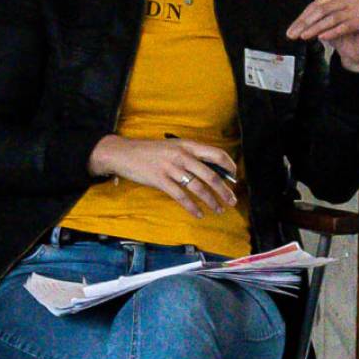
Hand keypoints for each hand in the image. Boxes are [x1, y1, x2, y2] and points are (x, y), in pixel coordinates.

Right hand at [90, 135, 240, 215]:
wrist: (123, 153)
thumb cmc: (150, 152)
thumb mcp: (173, 147)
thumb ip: (190, 156)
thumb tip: (211, 170)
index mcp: (187, 145)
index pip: (216, 153)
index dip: (228, 166)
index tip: (234, 177)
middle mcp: (182, 155)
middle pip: (210, 174)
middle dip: (224, 190)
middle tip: (232, 200)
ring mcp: (171, 167)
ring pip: (198, 187)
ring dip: (211, 201)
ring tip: (219, 209)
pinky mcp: (160, 180)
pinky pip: (181, 196)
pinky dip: (192, 207)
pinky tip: (198, 213)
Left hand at [283, 0, 358, 73]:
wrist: (358, 52)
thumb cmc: (341, 34)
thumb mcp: (326, 20)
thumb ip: (319, 6)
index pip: (317, 4)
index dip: (302, 18)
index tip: (291, 30)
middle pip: (323, 8)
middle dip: (306, 23)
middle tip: (294, 35)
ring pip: (333, 17)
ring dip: (316, 28)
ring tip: (305, 36)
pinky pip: (346, 25)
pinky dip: (332, 32)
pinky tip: (322, 37)